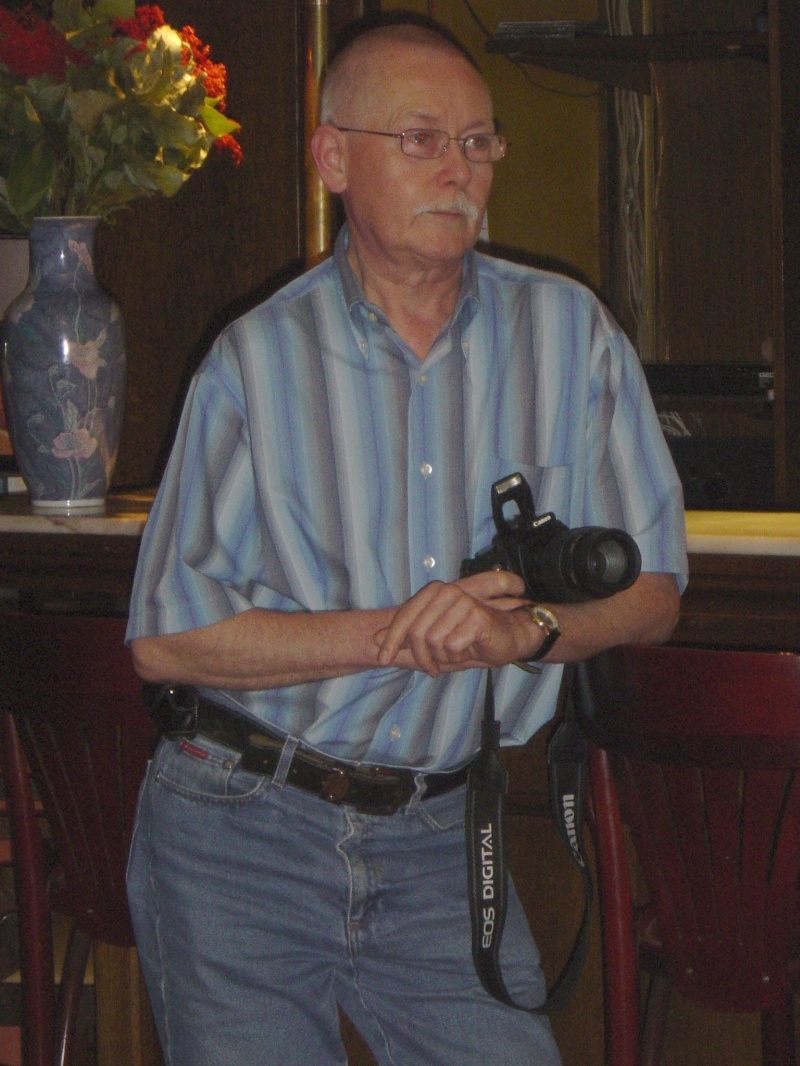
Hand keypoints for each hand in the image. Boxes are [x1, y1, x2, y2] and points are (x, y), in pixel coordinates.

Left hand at [374, 570, 534, 676]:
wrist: (508, 637)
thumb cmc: (470, 636)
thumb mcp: (433, 636)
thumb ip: (406, 634)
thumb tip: (375, 638)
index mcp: (434, 591)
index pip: (404, 617)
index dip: (391, 641)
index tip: (382, 659)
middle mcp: (447, 592)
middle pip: (417, 633)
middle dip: (422, 657)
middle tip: (433, 669)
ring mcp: (463, 603)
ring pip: (434, 641)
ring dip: (443, 657)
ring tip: (455, 656)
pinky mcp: (477, 618)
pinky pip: (453, 646)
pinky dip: (458, 656)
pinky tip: (468, 652)